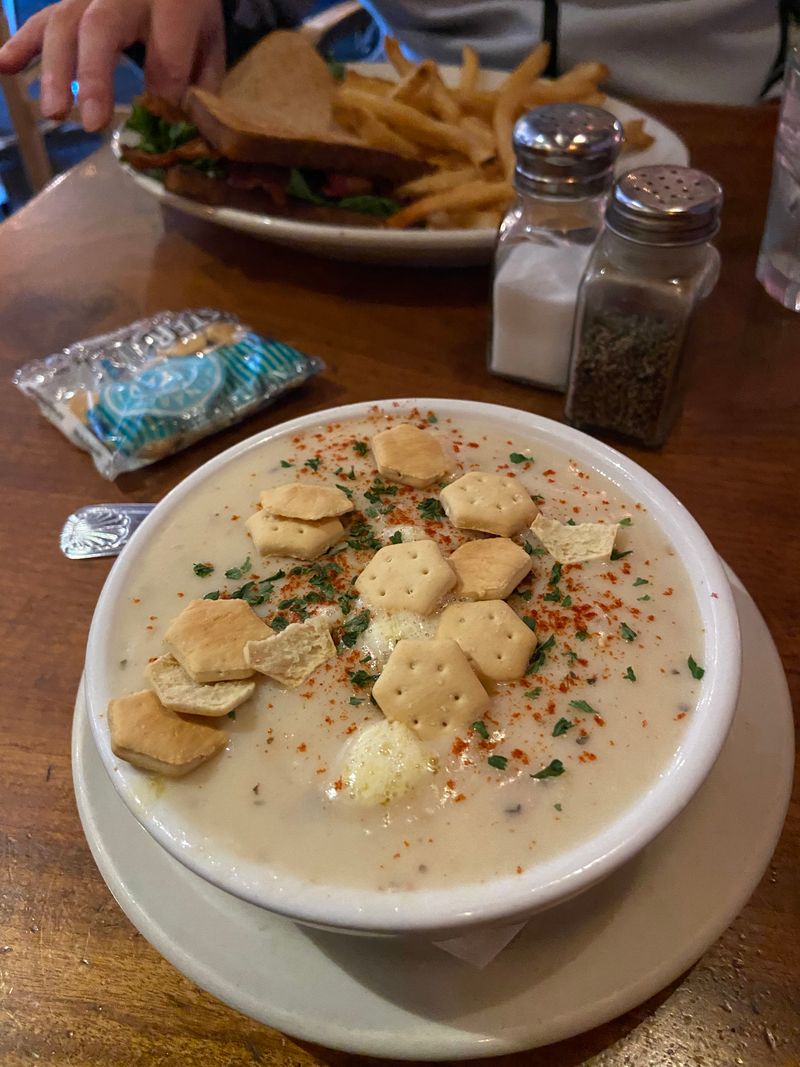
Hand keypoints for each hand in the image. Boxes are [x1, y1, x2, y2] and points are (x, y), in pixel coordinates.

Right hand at [0, 0, 223, 131]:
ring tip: (54, 113)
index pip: (167, 44)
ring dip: (55, 71)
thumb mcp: (208, 38)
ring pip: (64, 23)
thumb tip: (180, 124)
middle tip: (92, 124)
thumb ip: (198, 78)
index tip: (162, 116)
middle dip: (94, 77)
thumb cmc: (190, 9)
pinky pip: (42, 18)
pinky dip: (21, 44)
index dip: (165, 83)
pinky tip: (4, 66)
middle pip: (100, 27)